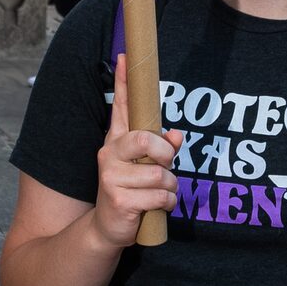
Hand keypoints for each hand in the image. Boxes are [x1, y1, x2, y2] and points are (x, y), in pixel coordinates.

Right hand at [91, 55, 181, 249]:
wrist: (108, 228)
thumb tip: (178, 134)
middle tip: (164, 166)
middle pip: (145, 139)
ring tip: (159, 193)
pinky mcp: (118, 200)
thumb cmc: (132, 191)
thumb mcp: (146, 167)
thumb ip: (162, 148)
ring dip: (169, 186)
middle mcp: (110, 154)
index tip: (126, 57)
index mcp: (117, 141)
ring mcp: (111, 177)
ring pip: (159, 174)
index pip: (120, 107)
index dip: (123, 82)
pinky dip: (166, 203)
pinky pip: (159, 196)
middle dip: (165, 154)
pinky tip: (155, 206)